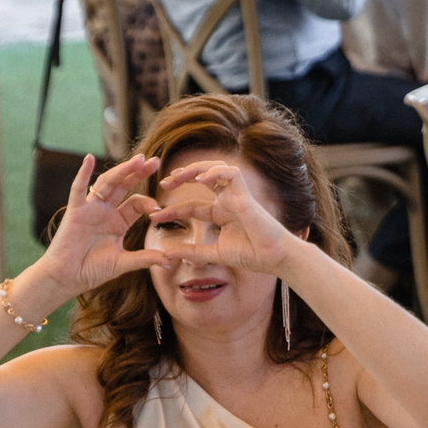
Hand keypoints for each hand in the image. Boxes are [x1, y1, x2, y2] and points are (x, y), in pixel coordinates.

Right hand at [37, 154, 169, 298]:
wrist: (67, 278)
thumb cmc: (91, 271)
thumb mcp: (122, 263)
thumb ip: (145, 259)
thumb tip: (170, 260)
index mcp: (118, 222)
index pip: (136, 204)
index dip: (148, 203)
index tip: (158, 209)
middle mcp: (105, 211)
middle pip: (124, 186)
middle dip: (139, 173)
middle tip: (154, 161)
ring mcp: (90, 209)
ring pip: (107, 183)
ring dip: (122, 170)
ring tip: (138, 159)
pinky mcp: (75, 211)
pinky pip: (78, 189)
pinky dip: (82, 173)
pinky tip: (89, 158)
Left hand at [152, 158, 300, 274]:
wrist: (274, 258)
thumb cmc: (251, 255)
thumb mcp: (213, 254)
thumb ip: (192, 252)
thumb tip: (167, 254)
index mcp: (220, 212)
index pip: (191, 206)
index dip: (171, 210)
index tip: (153, 217)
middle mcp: (227, 200)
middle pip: (201, 178)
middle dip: (181, 177)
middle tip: (163, 184)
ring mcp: (236, 194)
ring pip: (214, 168)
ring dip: (194, 169)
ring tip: (177, 176)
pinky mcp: (245, 193)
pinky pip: (230, 172)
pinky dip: (215, 172)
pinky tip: (200, 181)